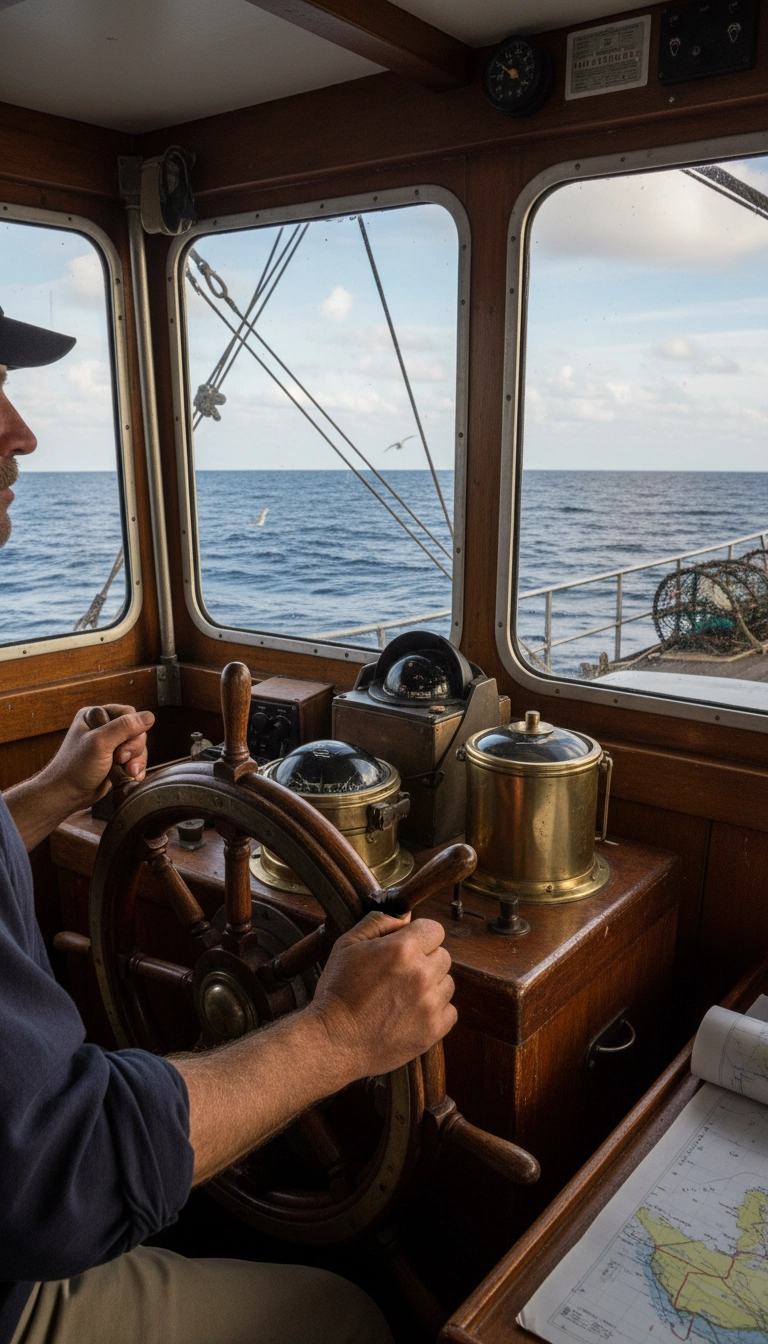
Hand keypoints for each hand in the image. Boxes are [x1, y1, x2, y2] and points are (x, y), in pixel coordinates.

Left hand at [40, 704, 154, 812]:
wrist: (67, 795)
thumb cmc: (76, 768)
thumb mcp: (100, 743)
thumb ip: (125, 727)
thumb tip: (150, 716)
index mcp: (95, 715)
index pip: (128, 713)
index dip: (131, 729)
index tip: (119, 746)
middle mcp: (104, 728)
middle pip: (136, 731)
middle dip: (133, 748)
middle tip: (120, 759)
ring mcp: (110, 746)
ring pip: (138, 747)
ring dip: (136, 761)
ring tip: (127, 772)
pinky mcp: (116, 761)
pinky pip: (136, 760)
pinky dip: (136, 769)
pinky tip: (131, 776)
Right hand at [308, 911, 455, 1082]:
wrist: (333, 1041)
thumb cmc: (337, 991)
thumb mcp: (347, 945)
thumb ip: (378, 923)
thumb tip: (405, 918)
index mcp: (403, 949)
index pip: (435, 929)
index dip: (420, 936)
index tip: (407, 947)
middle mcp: (421, 974)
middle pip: (443, 955)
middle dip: (426, 960)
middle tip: (401, 974)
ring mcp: (430, 1004)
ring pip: (448, 983)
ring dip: (432, 986)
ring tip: (404, 996)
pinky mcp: (433, 1030)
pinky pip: (450, 1011)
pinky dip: (436, 1012)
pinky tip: (412, 1014)